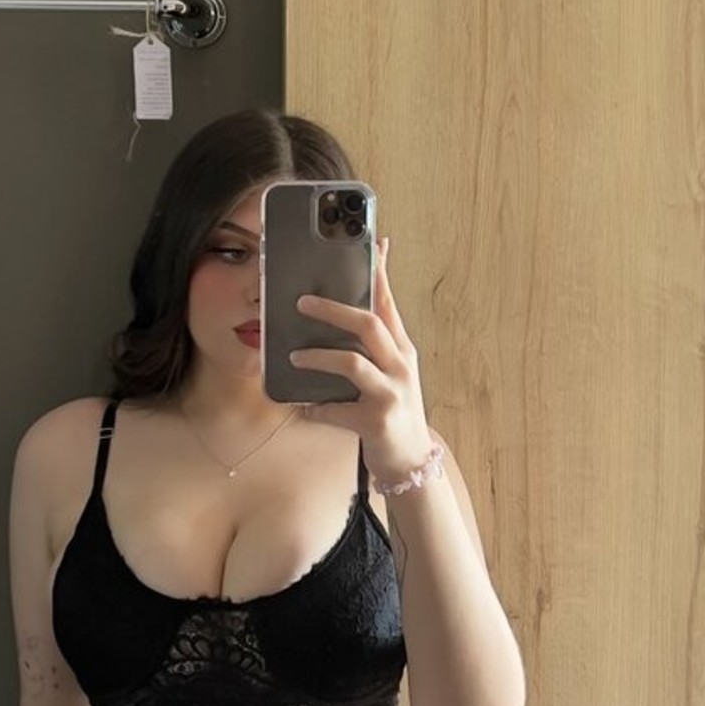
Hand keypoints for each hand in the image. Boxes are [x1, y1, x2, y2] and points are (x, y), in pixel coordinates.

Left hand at [289, 236, 434, 484]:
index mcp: (401, 350)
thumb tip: (338, 318)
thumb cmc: (393, 410)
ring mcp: (390, 393)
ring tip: (292, 357)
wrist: (411, 461)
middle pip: (368, 324)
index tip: (374, 243)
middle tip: (302, 301)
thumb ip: (370, 348)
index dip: (380, 272)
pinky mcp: (376, 420)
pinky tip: (303, 408)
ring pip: (351, 363)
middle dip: (333, 309)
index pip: (388, 303)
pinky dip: (315, 408)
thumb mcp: (390, 374)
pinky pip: (336, 409)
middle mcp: (400, 366)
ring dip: (317, 358)